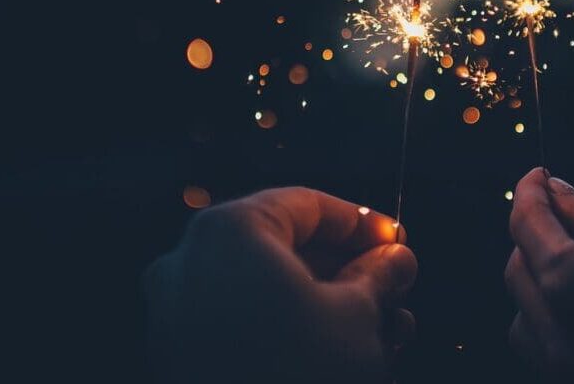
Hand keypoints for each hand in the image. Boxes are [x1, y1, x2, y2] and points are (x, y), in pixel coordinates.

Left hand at [144, 188, 416, 383]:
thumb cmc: (298, 374)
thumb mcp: (358, 317)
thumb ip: (379, 276)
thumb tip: (396, 259)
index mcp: (229, 232)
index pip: (306, 205)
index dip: (362, 222)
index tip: (397, 241)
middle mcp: (189, 264)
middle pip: (285, 248)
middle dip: (348, 270)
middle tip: (394, 288)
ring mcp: (176, 315)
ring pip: (266, 291)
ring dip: (327, 304)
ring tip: (383, 329)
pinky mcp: (178, 359)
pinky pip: (242, 325)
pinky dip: (289, 329)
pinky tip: (341, 352)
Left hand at [505, 168, 573, 375]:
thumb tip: (553, 189)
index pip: (530, 233)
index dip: (529, 195)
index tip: (537, 174)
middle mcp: (568, 350)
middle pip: (519, 273)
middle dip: (537, 234)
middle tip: (566, 205)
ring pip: (527, 314)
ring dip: (544, 277)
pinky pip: (549, 349)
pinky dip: (558, 316)